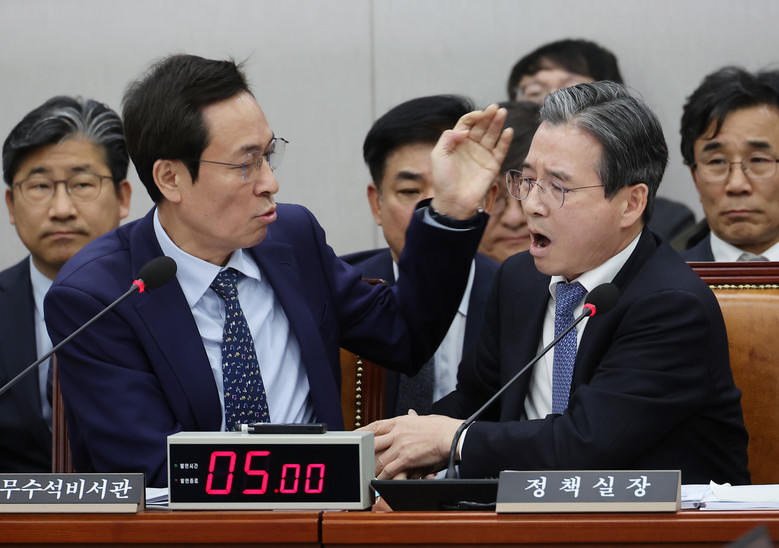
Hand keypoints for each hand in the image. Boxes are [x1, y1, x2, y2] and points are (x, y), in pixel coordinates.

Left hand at [359, 410, 462, 479]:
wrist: (451, 436)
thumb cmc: (441, 427)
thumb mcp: (424, 418)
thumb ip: (414, 418)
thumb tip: (411, 413)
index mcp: (400, 421)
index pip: (376, 425)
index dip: (363, 431)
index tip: (355, 435)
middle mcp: (397, 432)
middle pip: (372, 442)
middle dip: (363, 451)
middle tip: (356, 458)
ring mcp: (400, 445)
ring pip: (379, 458)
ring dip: (372, 468)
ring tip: (367, 475)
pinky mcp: (406, 458)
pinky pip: (389, 470)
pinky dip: (383, 477)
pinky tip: (379, 481)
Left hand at [430, 104, 512, 218]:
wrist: (453, 201)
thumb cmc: (443, 180)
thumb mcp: (438, 156)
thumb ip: (447, 138)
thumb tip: (465, 130)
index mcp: (457, 142)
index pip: (467, 123)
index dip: (473, 116)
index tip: (478, 114)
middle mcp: (471, 146)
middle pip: (481, 126)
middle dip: (488, 116)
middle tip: (496, 107)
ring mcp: (482, 155)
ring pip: (492, 135)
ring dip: (497, 123)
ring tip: (502, 113)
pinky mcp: (492, 165)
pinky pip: (500, 150)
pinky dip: (505, 141)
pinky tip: (508, 131)